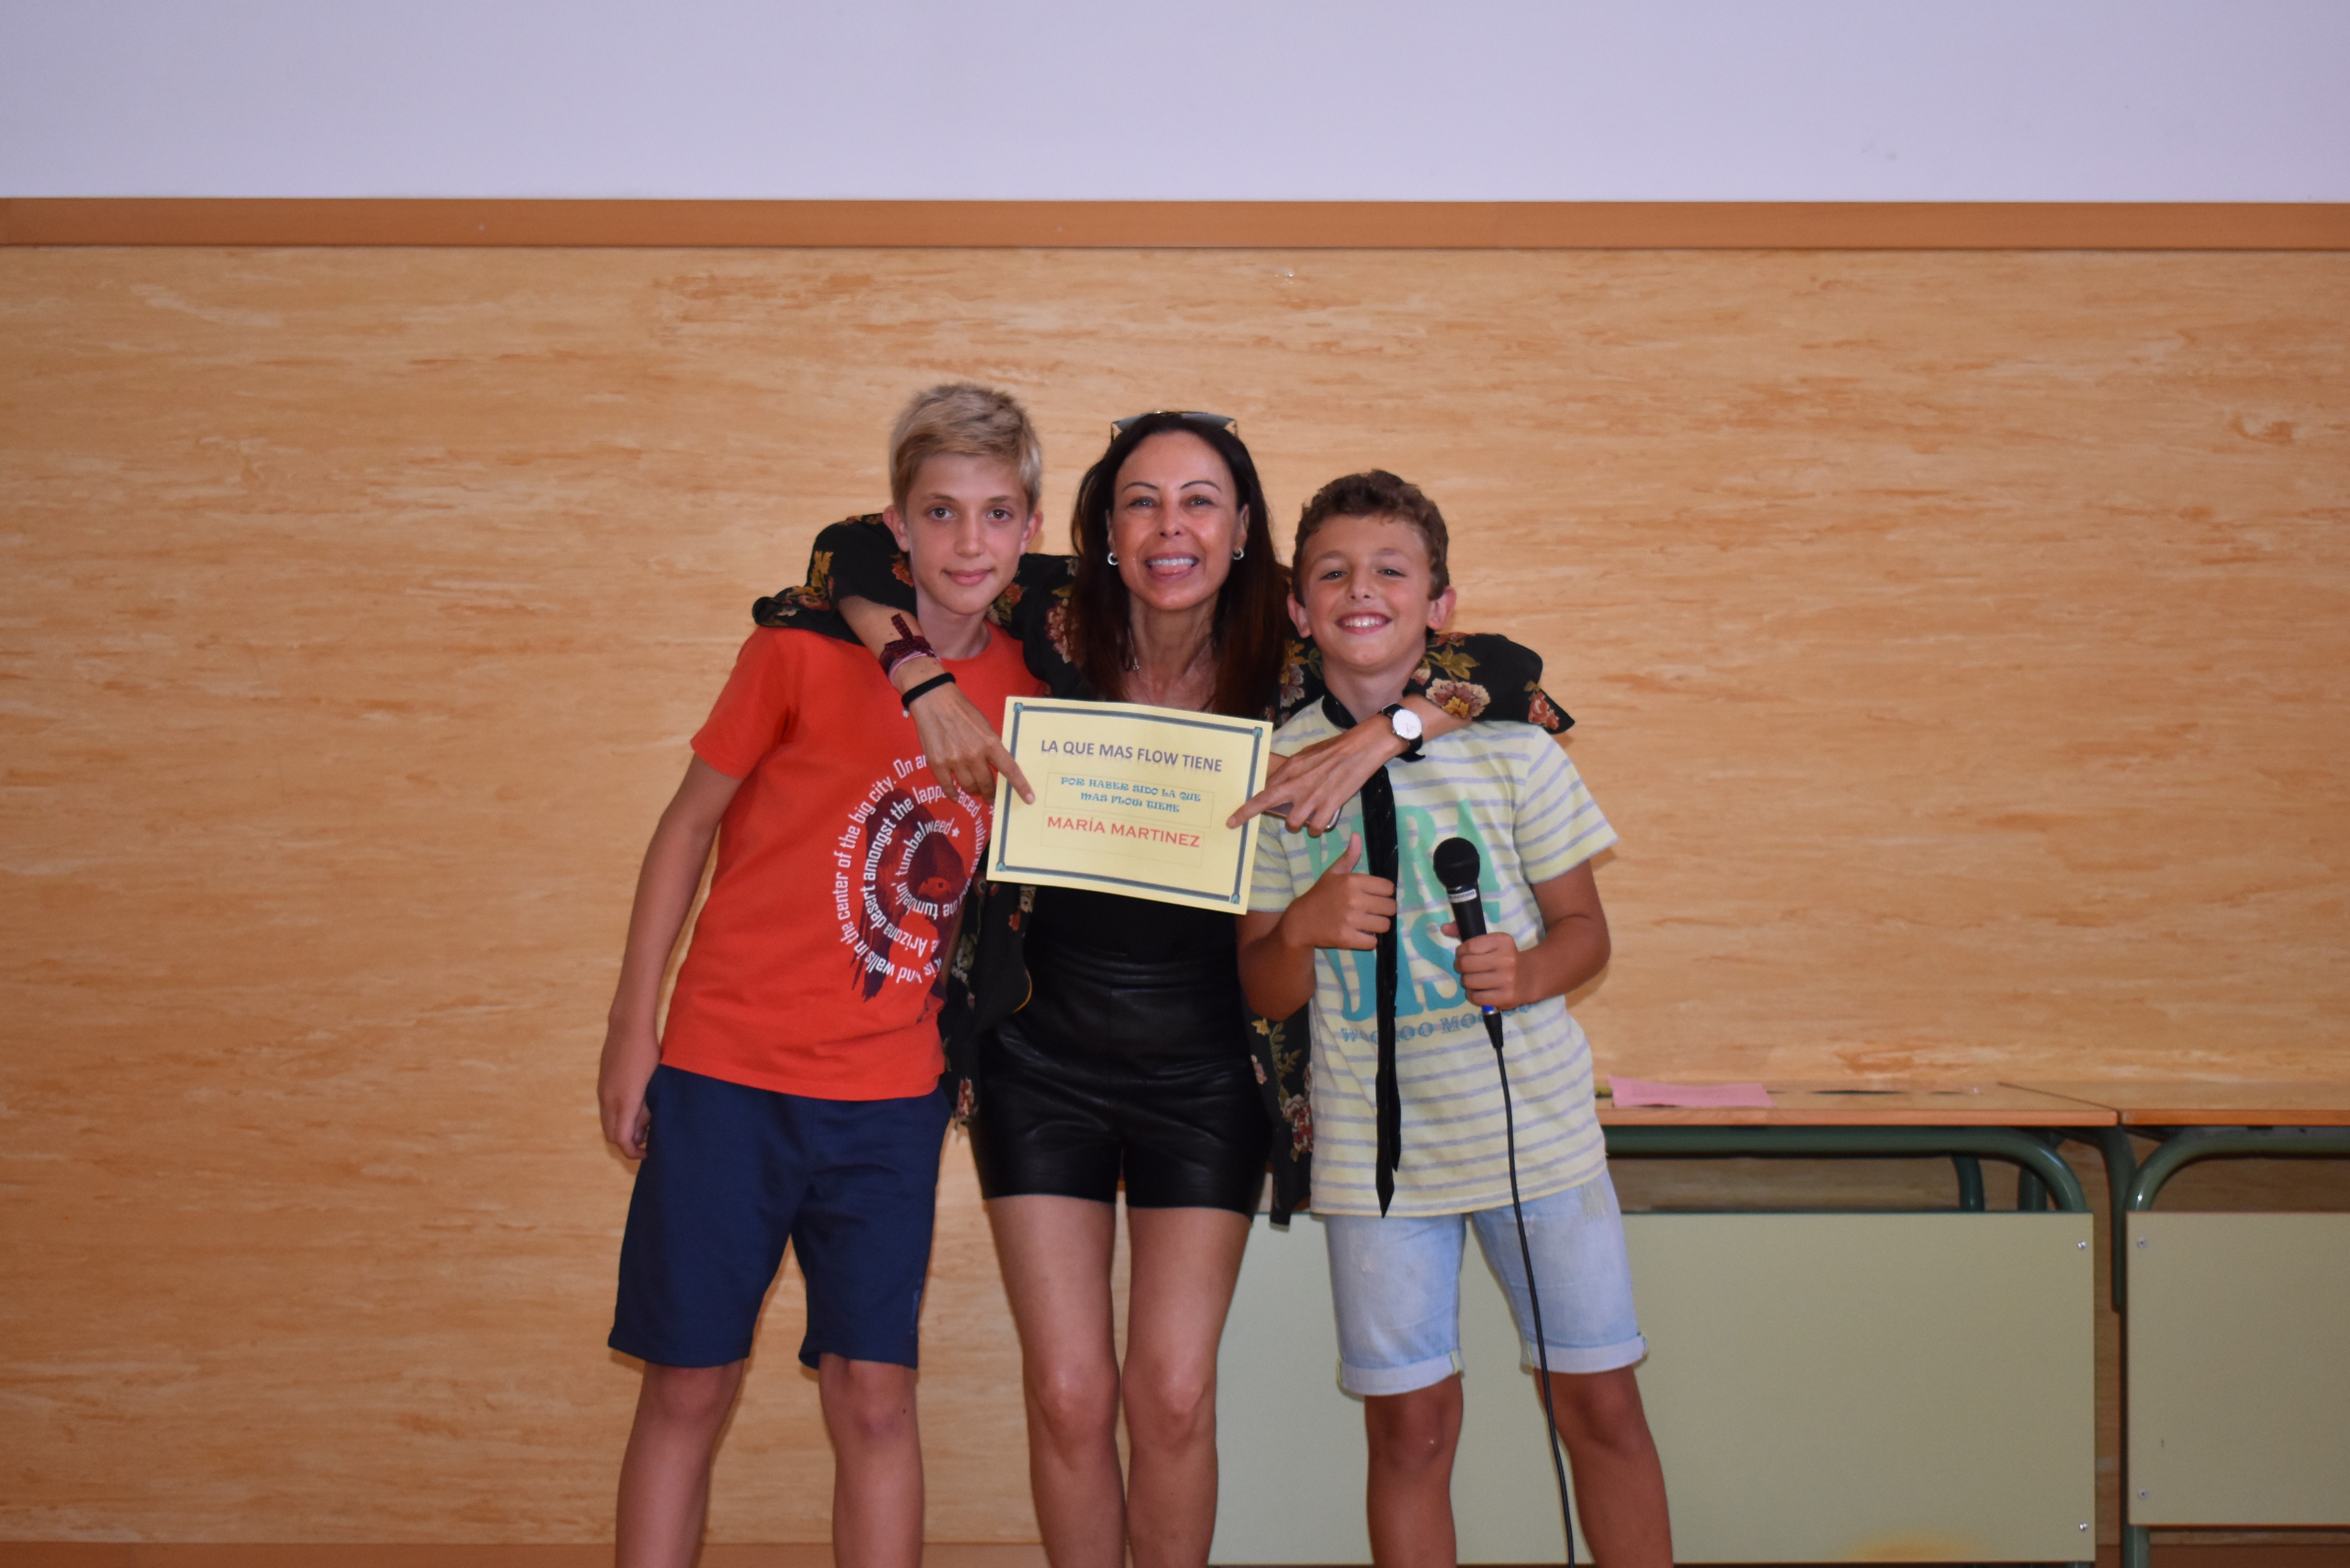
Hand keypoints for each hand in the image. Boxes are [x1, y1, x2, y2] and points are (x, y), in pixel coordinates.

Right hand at [598, 1021, 658, 1158]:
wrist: (627, 1027)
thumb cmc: (647, 1053)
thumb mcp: (654, 1085)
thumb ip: (648, 1109)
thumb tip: (645, 1131)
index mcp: (624, 1102)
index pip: (622, 1140)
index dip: (634, 1152)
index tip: (648, 1153)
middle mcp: (609, 1100)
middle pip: (611, 1135)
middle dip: (627, 1144)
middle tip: (647, 1142)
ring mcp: (603, 1092)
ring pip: (607, 1123)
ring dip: (622, 1130)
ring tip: (643, 1126)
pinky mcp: (602, 1085)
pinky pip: (606, 1110)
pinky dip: (617, 1117)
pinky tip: (633, 1110)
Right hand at [901, 663, 1034, 803]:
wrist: (934, 700)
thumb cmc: (963, 711)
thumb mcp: (985, 726)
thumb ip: (991, 746)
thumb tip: (998, 766)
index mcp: (990, 743)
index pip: (1009, 769)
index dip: (1020, 786)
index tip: (1029, 799)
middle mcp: (974, 754)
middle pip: (987, 784)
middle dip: (990, 794)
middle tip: (990, 797)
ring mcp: (955, 760)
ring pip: (969, 786)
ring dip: (973, 791)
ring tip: (974, 791)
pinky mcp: (937, 763)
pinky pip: (947, 786)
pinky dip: (953, 793)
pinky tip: (956, 796)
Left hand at [1227, 721, 1402, 832]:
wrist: (1360, 748)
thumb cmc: (1333, 750)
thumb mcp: (1305, 756)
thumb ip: (1289, 772)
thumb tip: (1275, 785)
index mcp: (1290, 770)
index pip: (1262, 794)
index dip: (1244, 811)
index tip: (1231, 821)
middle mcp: (1298, 785)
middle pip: (1274, 810)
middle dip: (1267, 817)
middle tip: (1267, 819)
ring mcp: (1314, 797)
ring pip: (1294, 823)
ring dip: (1299, 824)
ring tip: (1308, 816)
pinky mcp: (1331, 805)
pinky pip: (1316, 828)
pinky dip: (1316, 828)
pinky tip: (1320, 821)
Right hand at [1281, 834, 1395, 951]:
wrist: (1301, 921)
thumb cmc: (1320, 895)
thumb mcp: (1333, 873)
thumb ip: (1349, 856)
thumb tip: (1357, 835)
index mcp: (1352, 881)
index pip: (1388, 888)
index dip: (1384, 893)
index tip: (1375, 896)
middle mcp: (1353, 900)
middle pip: (1390, 907)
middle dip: (1384, 910)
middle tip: (1373, 912)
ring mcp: (1350, 920)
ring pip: (1384, 925)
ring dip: (1378, 926)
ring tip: (1367, 923)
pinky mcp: (1347, 939)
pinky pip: (1373, 942)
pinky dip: (1369, 940)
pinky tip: (1360, 934)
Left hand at [1444, 925, 1529, 1010]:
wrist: (1530, 977)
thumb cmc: (1503, 957)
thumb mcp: (1490, 942)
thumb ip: (1465, 932)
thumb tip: (1444, 928)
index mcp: (1503, 941)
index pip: (1469, 946)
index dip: (1461, 951)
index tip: (1464, 954)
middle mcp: (1506, 960)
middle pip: (1466, 964)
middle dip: (1460, 966)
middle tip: (1465, 968)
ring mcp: (1507, 980)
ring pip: (1468, 981)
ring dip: (1466, 981)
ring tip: (1474, 978)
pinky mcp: (1506, 998)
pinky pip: (1475, 997)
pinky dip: (1472, 994)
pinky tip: (1479, 990)